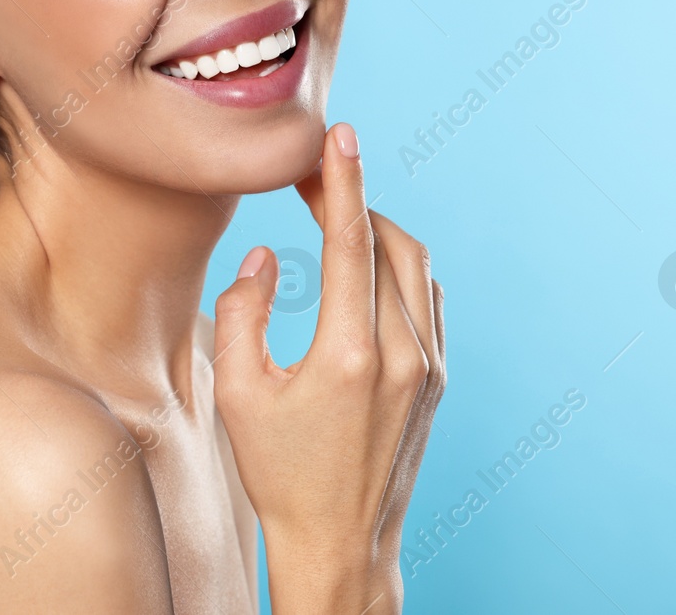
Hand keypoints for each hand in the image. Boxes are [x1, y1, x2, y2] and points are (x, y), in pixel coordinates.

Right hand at [212, 122, 445, 614]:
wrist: (340, 542)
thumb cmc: (278, 472)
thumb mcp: (237, 393)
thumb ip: (241, 314)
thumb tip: (265, 258)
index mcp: (348, 355)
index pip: (351, 241)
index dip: (343, 180)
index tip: (340, 134)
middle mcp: (402, 354)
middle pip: (389, 241)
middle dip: (353, 200)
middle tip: (310, 183)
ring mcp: (428, 367)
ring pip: (414, 266)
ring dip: (377, 231)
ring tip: (334, 219)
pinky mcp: (438, 379)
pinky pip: (425, 298)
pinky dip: (397, 267)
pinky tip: (366, 267)